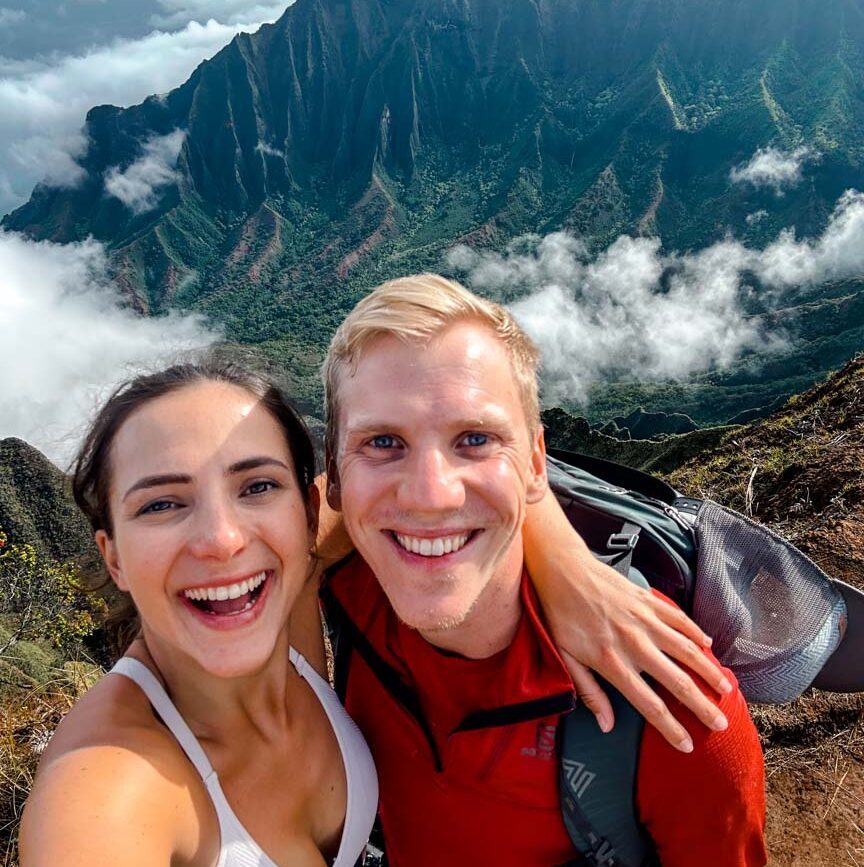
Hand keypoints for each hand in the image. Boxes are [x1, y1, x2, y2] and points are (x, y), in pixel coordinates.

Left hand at [543, 557, 731, 752]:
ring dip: (709, 671)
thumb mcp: (565, 658)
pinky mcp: (648, 601)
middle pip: (677, 682)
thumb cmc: (560, 616)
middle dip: (702, 706)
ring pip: (687, 650)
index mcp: (612, 663)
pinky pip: (680, 620)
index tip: (688, 745)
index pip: (648, 704)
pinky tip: (709, 645)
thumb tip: (607, 725)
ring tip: (726, 688)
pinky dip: (696, 633)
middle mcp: (635, 644)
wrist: (564, 571)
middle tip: (722, 723)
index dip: (670, 728)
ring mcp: (645, 621)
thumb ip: (589, 692)